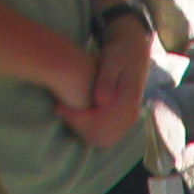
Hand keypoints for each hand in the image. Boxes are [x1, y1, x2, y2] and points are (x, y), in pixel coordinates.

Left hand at [61, 14, 151, 143]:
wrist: (135, 53)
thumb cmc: (121, 53)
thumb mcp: (112, 61)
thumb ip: (107, 81)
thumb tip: (100, 102)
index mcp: (128, 101)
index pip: (101, 122)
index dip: (77, 120)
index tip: (59, 108)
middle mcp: (130, 115)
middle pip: (101, 135)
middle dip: (77, 127)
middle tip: (59, 111)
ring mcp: (128, 120)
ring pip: (103, 140)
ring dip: (82, 132)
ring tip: (66, 114)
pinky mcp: (124, 121)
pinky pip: (106, 137)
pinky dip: (89, 132)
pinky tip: (76, 118)